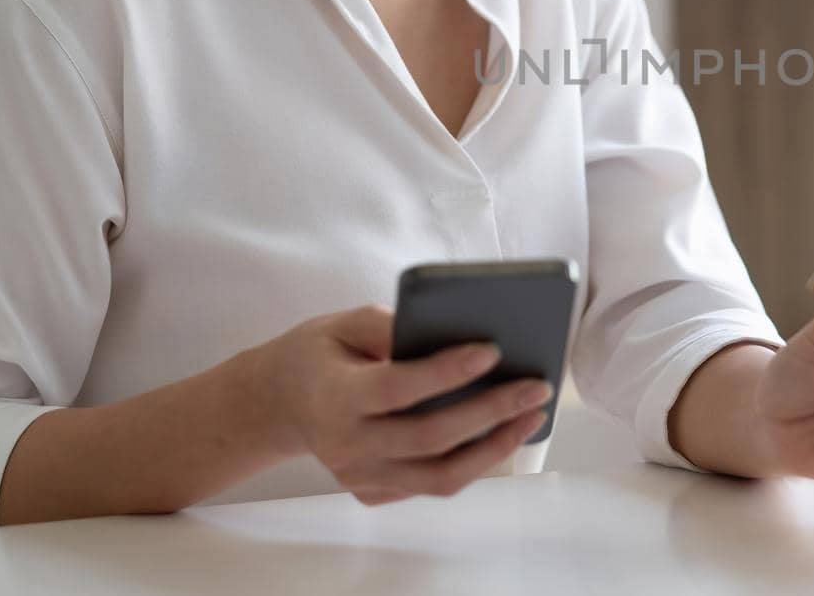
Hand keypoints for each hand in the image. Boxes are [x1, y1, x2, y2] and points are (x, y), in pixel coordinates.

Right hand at [253, 304, 554, 505]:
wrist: (277, 403)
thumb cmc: (319, 354)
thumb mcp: (342, 323)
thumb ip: (390, 323)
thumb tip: (452, 328)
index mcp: (333, 397)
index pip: (397, 389)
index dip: (446, 372)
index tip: (492, 349)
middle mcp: (345, 446)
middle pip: (429, 438)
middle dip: (490, 411)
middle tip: (536, 386)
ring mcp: (359, 476)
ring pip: (439, 476)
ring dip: (494, 447)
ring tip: (532, 414)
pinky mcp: (373, 491)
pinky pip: (432, 484)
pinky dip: (472, 461)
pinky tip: (503, 432)